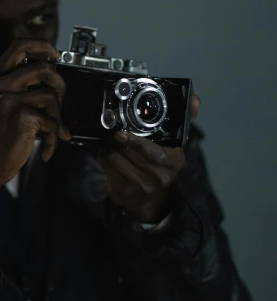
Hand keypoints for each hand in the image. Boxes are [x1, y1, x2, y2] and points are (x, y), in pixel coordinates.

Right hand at [0, 38, 71, 199]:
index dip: (42, 45)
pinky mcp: (22, 116)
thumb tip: (52, 77)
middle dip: (60, 85)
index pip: (19, 45)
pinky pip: (52, 121)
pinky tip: (47, 148)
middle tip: (59, 101)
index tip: (54, 53)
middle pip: (44, 68)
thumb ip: (18, 87)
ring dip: (58, 117)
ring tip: (51, 131)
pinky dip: (55, 137)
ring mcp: (10, 100)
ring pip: (51, 95)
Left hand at [99, 94, 200, 222]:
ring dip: (110, 148)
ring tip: (111, 143)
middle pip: (131, 154)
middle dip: (119, 141)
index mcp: (175, 161)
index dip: (137, 143)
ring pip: (117, 160)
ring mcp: (142, 187)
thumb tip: (195, 99)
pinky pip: (108, 170)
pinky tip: (107, 154)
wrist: (150, 200)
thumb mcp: (175, 143)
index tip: (122, 133)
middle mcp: (161, 177)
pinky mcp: (124, 194)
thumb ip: (185, 119)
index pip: (156, 153)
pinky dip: (104, 159)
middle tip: (114, 132)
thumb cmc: (161, 164)